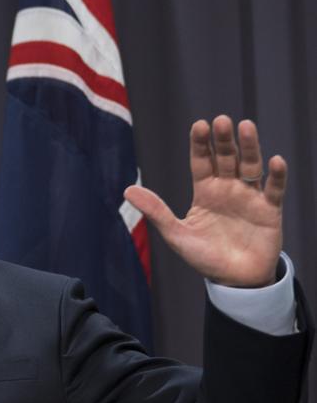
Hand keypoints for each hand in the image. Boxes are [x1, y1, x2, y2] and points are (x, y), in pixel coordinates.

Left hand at [125, 115, 285, 286]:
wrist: (234, 282)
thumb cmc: (204, 257)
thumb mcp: (176, 234)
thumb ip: (156, 211)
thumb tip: (127, 190)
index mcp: (205, 192)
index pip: (201, 162)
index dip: (200, 144)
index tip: (199, 125)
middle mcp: (227, 189)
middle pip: (226, 158)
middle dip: (223, 140)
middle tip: (221, 120)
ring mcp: (249, 197)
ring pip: (250, 167)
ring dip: (249, 148)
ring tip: (246, 127)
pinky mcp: (269, 211)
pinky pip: (274, 190)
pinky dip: (276, 176)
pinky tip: (275, 161)